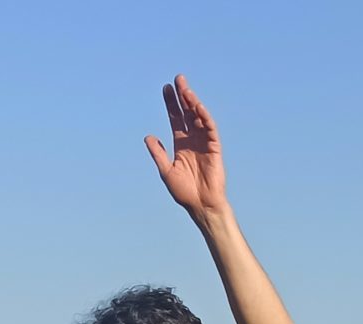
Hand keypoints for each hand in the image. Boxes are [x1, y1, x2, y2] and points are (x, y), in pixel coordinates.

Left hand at [145, 76, 226, 218]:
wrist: (201, 204)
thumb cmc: (183, 191)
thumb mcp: (166, 171)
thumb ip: (158, 154)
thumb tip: (148, 136)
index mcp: (180, 144)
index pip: (175, 118)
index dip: (171, 103)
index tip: (166, 88)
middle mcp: (192, 139)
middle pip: (187, 113)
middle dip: (183, 96)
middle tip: (178, 79)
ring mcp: (204, 142)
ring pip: (198, 117)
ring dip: (193, 103)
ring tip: (186, 90)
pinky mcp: (214, 147)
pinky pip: (210, 129)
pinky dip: (205, 117)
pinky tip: (198, 107)